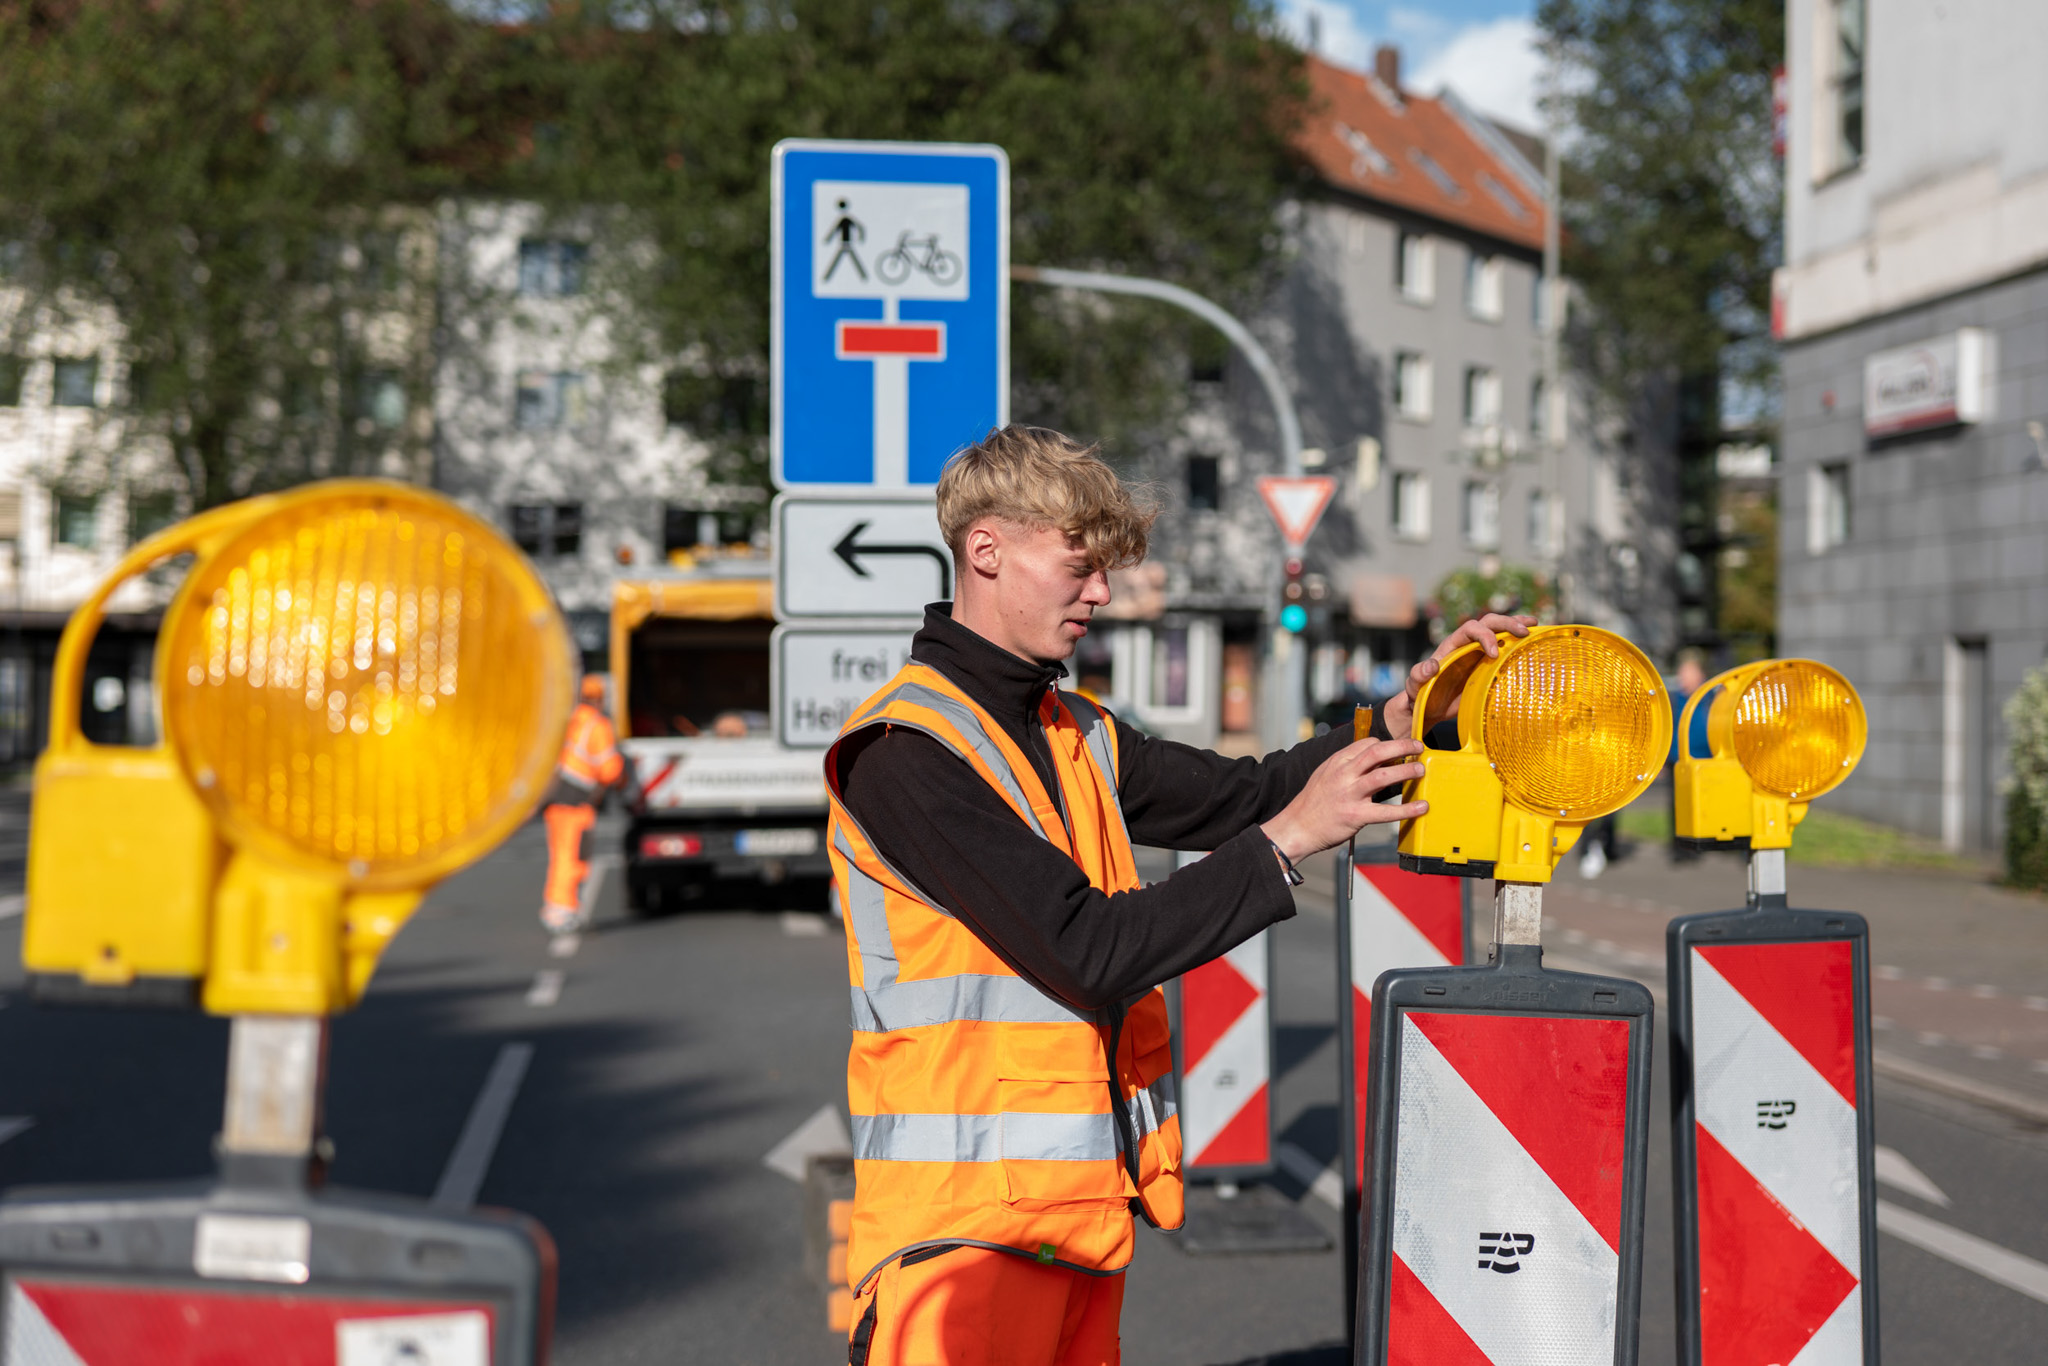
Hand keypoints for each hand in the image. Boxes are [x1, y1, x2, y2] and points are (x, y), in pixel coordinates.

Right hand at [1261, 737, 1427, 860]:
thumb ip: (1347, 766)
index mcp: (1337, 762)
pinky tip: (1421, 807)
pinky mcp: (1356, 816)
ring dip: (1406, 770)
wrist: (1297, 827)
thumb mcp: (1325, 774)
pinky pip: (1386, 812)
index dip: (1387, 744)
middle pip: (1377, 752)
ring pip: (1383, 776)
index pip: (1367, 744)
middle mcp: (1344, 774)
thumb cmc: (1313, 802)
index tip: (1400, 749)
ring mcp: (1350, 795)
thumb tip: (1372, 760)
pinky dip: (1406, 810)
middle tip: (1418, 747)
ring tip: (1420, 770)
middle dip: (1402, 746)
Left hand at [1379, 613, 1536, 739]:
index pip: (1471, 629)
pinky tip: (1532, 640)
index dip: (1485, 636)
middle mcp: (1466, 644)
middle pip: (1488, 622)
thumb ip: (1418, 675)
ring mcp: (1478, 653)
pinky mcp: (1487, 665)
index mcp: (1451, 645)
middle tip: (1524, 632)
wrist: (1428, 706)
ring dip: (1515, 625)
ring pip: (1498, 630)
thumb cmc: (1420, 695)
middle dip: (1506, 623)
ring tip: (1534, 625)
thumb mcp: (1414, 686)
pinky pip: (1504, 648)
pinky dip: (1517, 642)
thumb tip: (1431, 665)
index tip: (1495, 654)